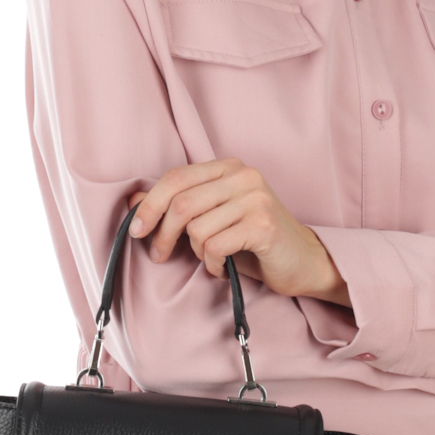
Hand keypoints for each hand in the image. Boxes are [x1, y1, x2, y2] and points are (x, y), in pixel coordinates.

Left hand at [128, 159, 350, 305]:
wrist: (302, 262)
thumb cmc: (253, 242)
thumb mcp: (212, 219)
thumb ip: (176, 205)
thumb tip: (132, 200)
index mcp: (229, 167)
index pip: (176, 178)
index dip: (150, 205)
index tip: (136, 231)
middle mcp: (243, 176)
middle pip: (182, 203)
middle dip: (162, 234)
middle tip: (159, 255)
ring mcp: (256, 199)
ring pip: (197, 228)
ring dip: (196, 252)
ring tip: (210, 258)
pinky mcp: (263, 225)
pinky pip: (215, 246)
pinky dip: (212, 264)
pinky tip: (223, 267)